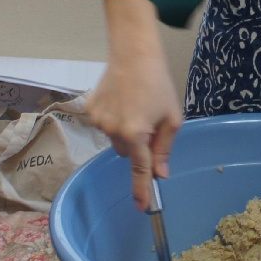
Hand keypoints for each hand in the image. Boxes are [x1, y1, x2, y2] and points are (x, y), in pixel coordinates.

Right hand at [88, 0, 181, 210]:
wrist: (133, 54)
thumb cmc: (158, 84)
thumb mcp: (171, 118)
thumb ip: (164, 148)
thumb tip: (160, 174)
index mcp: (136, 132)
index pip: (140, 169)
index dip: (141, 189)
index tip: (142, 207)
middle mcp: (113, 130)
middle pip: (128, 154)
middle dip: (138, 145)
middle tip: (148, 121)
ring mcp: (98, 121)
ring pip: (115, 140)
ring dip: (125, 132)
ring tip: (134, 106)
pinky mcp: (89, 110)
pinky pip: (104, 126)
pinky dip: (113, 120)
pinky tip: (121, 101)